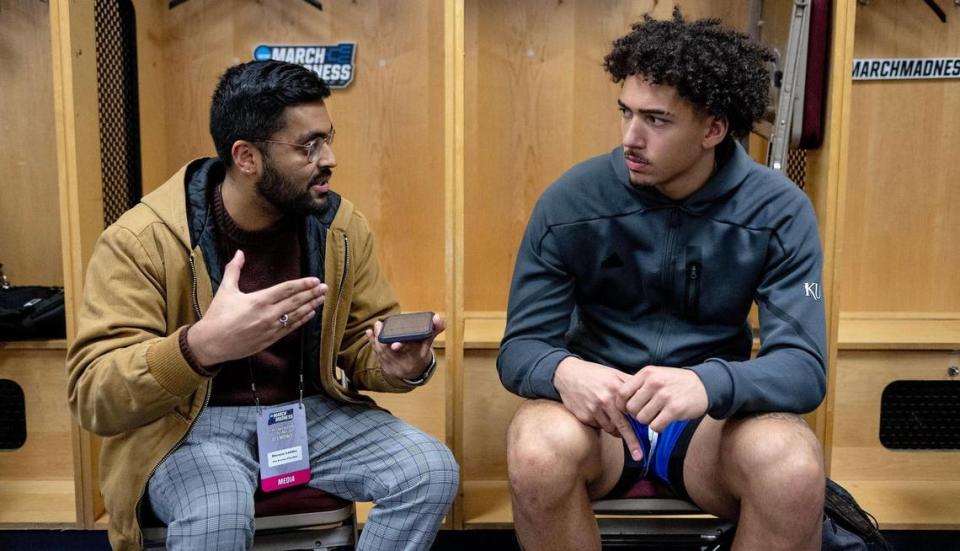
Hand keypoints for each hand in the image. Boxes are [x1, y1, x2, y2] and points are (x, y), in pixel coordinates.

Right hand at [187, 250, 325, 365]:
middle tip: (325, 287)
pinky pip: (290, 328)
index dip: (302, 284)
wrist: (211, 343)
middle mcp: (268, 314)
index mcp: (258, 300)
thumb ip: (234, 270)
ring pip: (296, 315)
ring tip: (322, 298)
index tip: (315, 280)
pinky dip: (302, 320)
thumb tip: (240, 252)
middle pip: (295, 301)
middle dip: (312, 293)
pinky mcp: (270, 339)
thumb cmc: (217, 315)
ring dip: (311, 306)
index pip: (286, 289)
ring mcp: (270, 328)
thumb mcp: (225, 290)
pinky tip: (310, 313)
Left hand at [365, 313, 445, 379]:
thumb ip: (435, 329)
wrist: (414, 371)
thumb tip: (437, 317)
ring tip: (377, 326)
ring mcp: (394, 366)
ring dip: (377, 338)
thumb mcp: (428, 342)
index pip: (409, 350)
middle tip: (380, 325)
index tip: (395, 344)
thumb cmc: (421, 352)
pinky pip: (377, 355)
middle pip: (391, 351)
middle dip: (384, 339)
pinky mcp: (385, 367)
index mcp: (416, 356)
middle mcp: (404, 363)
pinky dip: (372, 343)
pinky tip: (369, 333)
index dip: (402, 347)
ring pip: (382, 352)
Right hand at [552, 357, 639, 444]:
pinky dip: (600, 423)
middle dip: (632, 442)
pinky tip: (597, 412)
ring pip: (610, 428)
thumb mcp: (613, 373)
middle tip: (639, 455)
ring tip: (612, 418)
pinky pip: (597, 426)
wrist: (567, 374)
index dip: (641, 423)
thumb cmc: (593, 373)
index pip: (633, 411)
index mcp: (616, 389)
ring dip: (614, 428)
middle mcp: (605, 401)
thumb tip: (647, 391)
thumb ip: (630, 383)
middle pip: (622, 427)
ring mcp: (593, 410)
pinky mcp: (584, 416)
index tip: (647, 437)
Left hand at [617, 366, 708, 437]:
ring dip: (648, 421)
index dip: (621, 404)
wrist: (703, 385)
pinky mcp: (675, 409)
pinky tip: (664, 421)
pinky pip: (655, 426)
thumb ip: (639, 384)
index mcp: (647, 373)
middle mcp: (654, 383)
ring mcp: (665, 396)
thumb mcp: (657, 375)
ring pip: (642, 419)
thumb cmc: (676, 382)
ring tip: (657, 416)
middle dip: (636, 414)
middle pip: (631, 408)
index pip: (622, 392)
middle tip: (646, 413)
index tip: (627, 409)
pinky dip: (658, 427)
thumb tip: (619, 399)